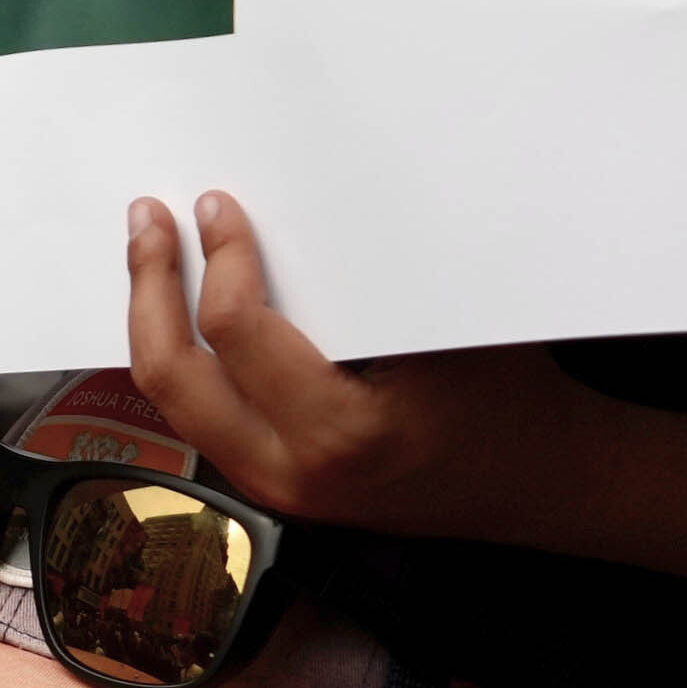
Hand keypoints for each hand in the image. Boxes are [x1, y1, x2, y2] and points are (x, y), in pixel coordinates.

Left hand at [120, 190, 599, 538]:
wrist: (539, 482)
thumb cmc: (507, 394)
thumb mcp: (447, 323)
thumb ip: (366, 274)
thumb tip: (290, 197)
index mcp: (339, 430)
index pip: (235, 331)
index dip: (218, 255)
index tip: (216, 205)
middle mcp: (292, 472)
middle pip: (171, 375)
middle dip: (148, 285)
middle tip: (146, 218)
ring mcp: (276, 490)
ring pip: (174, 401)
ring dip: (153, 321)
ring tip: (149, 254)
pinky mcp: (275, 489)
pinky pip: (202, 417)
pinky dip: (183, 358)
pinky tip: (180, 310)